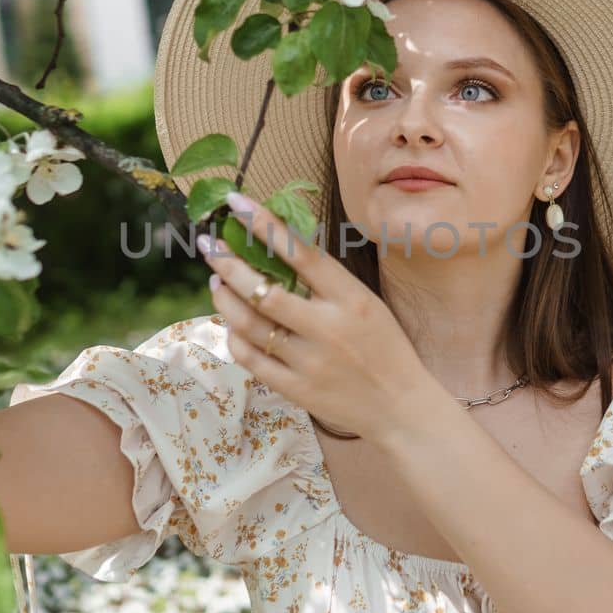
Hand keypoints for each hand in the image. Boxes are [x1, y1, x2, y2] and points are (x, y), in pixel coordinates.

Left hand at [198, 191, 437, 448]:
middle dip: (229, 263)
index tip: (236, 204)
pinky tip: (230, 323)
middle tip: (211, 245)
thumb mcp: (368, 304)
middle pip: (264, 290)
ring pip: (250, 324)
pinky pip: (251, 359)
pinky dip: (234, 337)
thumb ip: (330, 281)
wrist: (401, 408)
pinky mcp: (296, 389)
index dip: (265, 224)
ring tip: (216, 280)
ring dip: (225, 298)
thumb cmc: (385, 348)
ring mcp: (309, 361)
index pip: (300, 253)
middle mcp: (328, 328)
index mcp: (351, 299)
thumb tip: (284, 246)